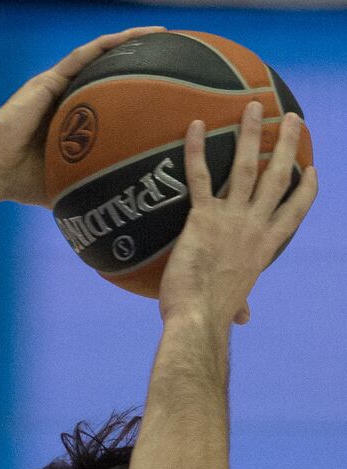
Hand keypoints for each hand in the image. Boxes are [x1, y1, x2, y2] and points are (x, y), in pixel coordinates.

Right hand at [0, 27, 165, 206]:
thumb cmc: (20, 183)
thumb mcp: (64, 183)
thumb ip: (85, 185)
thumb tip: (110, 209)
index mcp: (68, 120)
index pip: (105, 99)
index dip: (132, 91)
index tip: (160, 91)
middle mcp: (63, 97)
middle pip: (106, 72)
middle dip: (137, 61)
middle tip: (170, 56)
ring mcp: (55, 86)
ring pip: (98, 56)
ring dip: (128, 43)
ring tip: (159, 35)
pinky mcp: (47, 81)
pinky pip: (82, 57)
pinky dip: (107, 45)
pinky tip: (131, 37)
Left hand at [159, 101, 317, 328]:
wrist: (197, 320)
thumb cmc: (209, 317)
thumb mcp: (231, 305)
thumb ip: (239, 304)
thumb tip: (242, 317)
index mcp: (264, 248)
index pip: (293, 213)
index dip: (304, 190)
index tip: (311, 171)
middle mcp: (254, 228)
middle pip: (277, 178)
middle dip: (286, 145)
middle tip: (291, 119)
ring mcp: (231, 220)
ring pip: (246, 167)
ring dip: (251, 134)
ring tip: (254, 106)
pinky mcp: (203, 218)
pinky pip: (201, 177)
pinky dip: (197, 150)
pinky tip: (197, 125)